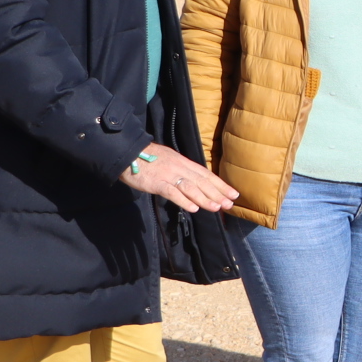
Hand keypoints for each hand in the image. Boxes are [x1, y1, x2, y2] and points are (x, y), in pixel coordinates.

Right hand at [120, 144, 237, 211]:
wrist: (128, 152)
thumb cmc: (148, 158)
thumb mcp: (170, 160)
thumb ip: (183, 170)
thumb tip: (197, 182)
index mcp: (184, 162)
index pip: (206, 174)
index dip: (221, 185)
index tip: (233, 194)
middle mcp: (179, 168)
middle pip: (202, 182)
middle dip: (218, 194)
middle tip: (230, 204)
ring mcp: (168, 175)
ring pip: (191, 187)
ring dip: (205, 198)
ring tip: (217, 208)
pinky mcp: (157, 183)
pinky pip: (172, 192)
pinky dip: (183, 200)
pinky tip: (193, 208)